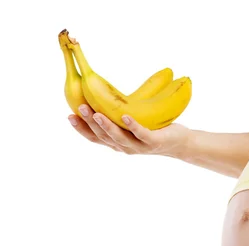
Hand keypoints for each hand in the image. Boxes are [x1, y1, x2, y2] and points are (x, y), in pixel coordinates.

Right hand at [68, 104, 190, 156]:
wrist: (180, 143)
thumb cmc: (153, 129)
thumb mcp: (131, 123)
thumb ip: (116, 116)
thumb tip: (101, 96)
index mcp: (117, 143)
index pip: (95, 138)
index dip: (81, 129)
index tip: (69, 116)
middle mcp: (125, 147)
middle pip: (103, 137)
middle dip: (89, 122)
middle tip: (79, 107)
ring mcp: (139, 146)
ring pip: (118, 137)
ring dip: (106, 125)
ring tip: (96, 112)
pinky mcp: (153, 141)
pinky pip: (141, 134)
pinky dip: (132, 125)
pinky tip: (125, 117)